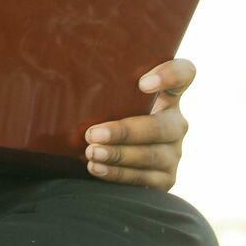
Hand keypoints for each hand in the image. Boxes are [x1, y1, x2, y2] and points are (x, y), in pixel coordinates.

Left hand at [85, 56, 193, 190]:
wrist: (101, 154)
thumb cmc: (101, 114)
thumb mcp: (106, 96)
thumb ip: (100, 82)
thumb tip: (62, 66)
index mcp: (166, 95)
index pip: (184, 74)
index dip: (170, 76)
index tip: (142, 84)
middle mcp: (175, 123)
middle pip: (161, 126)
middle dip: (125, 131)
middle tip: (93, 134)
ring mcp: (173, 152)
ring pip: (151, 155)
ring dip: (119, 154)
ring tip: (91, 152)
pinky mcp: (166, 179)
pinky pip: (144, 178)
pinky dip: (119, 174)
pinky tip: (97, 168)